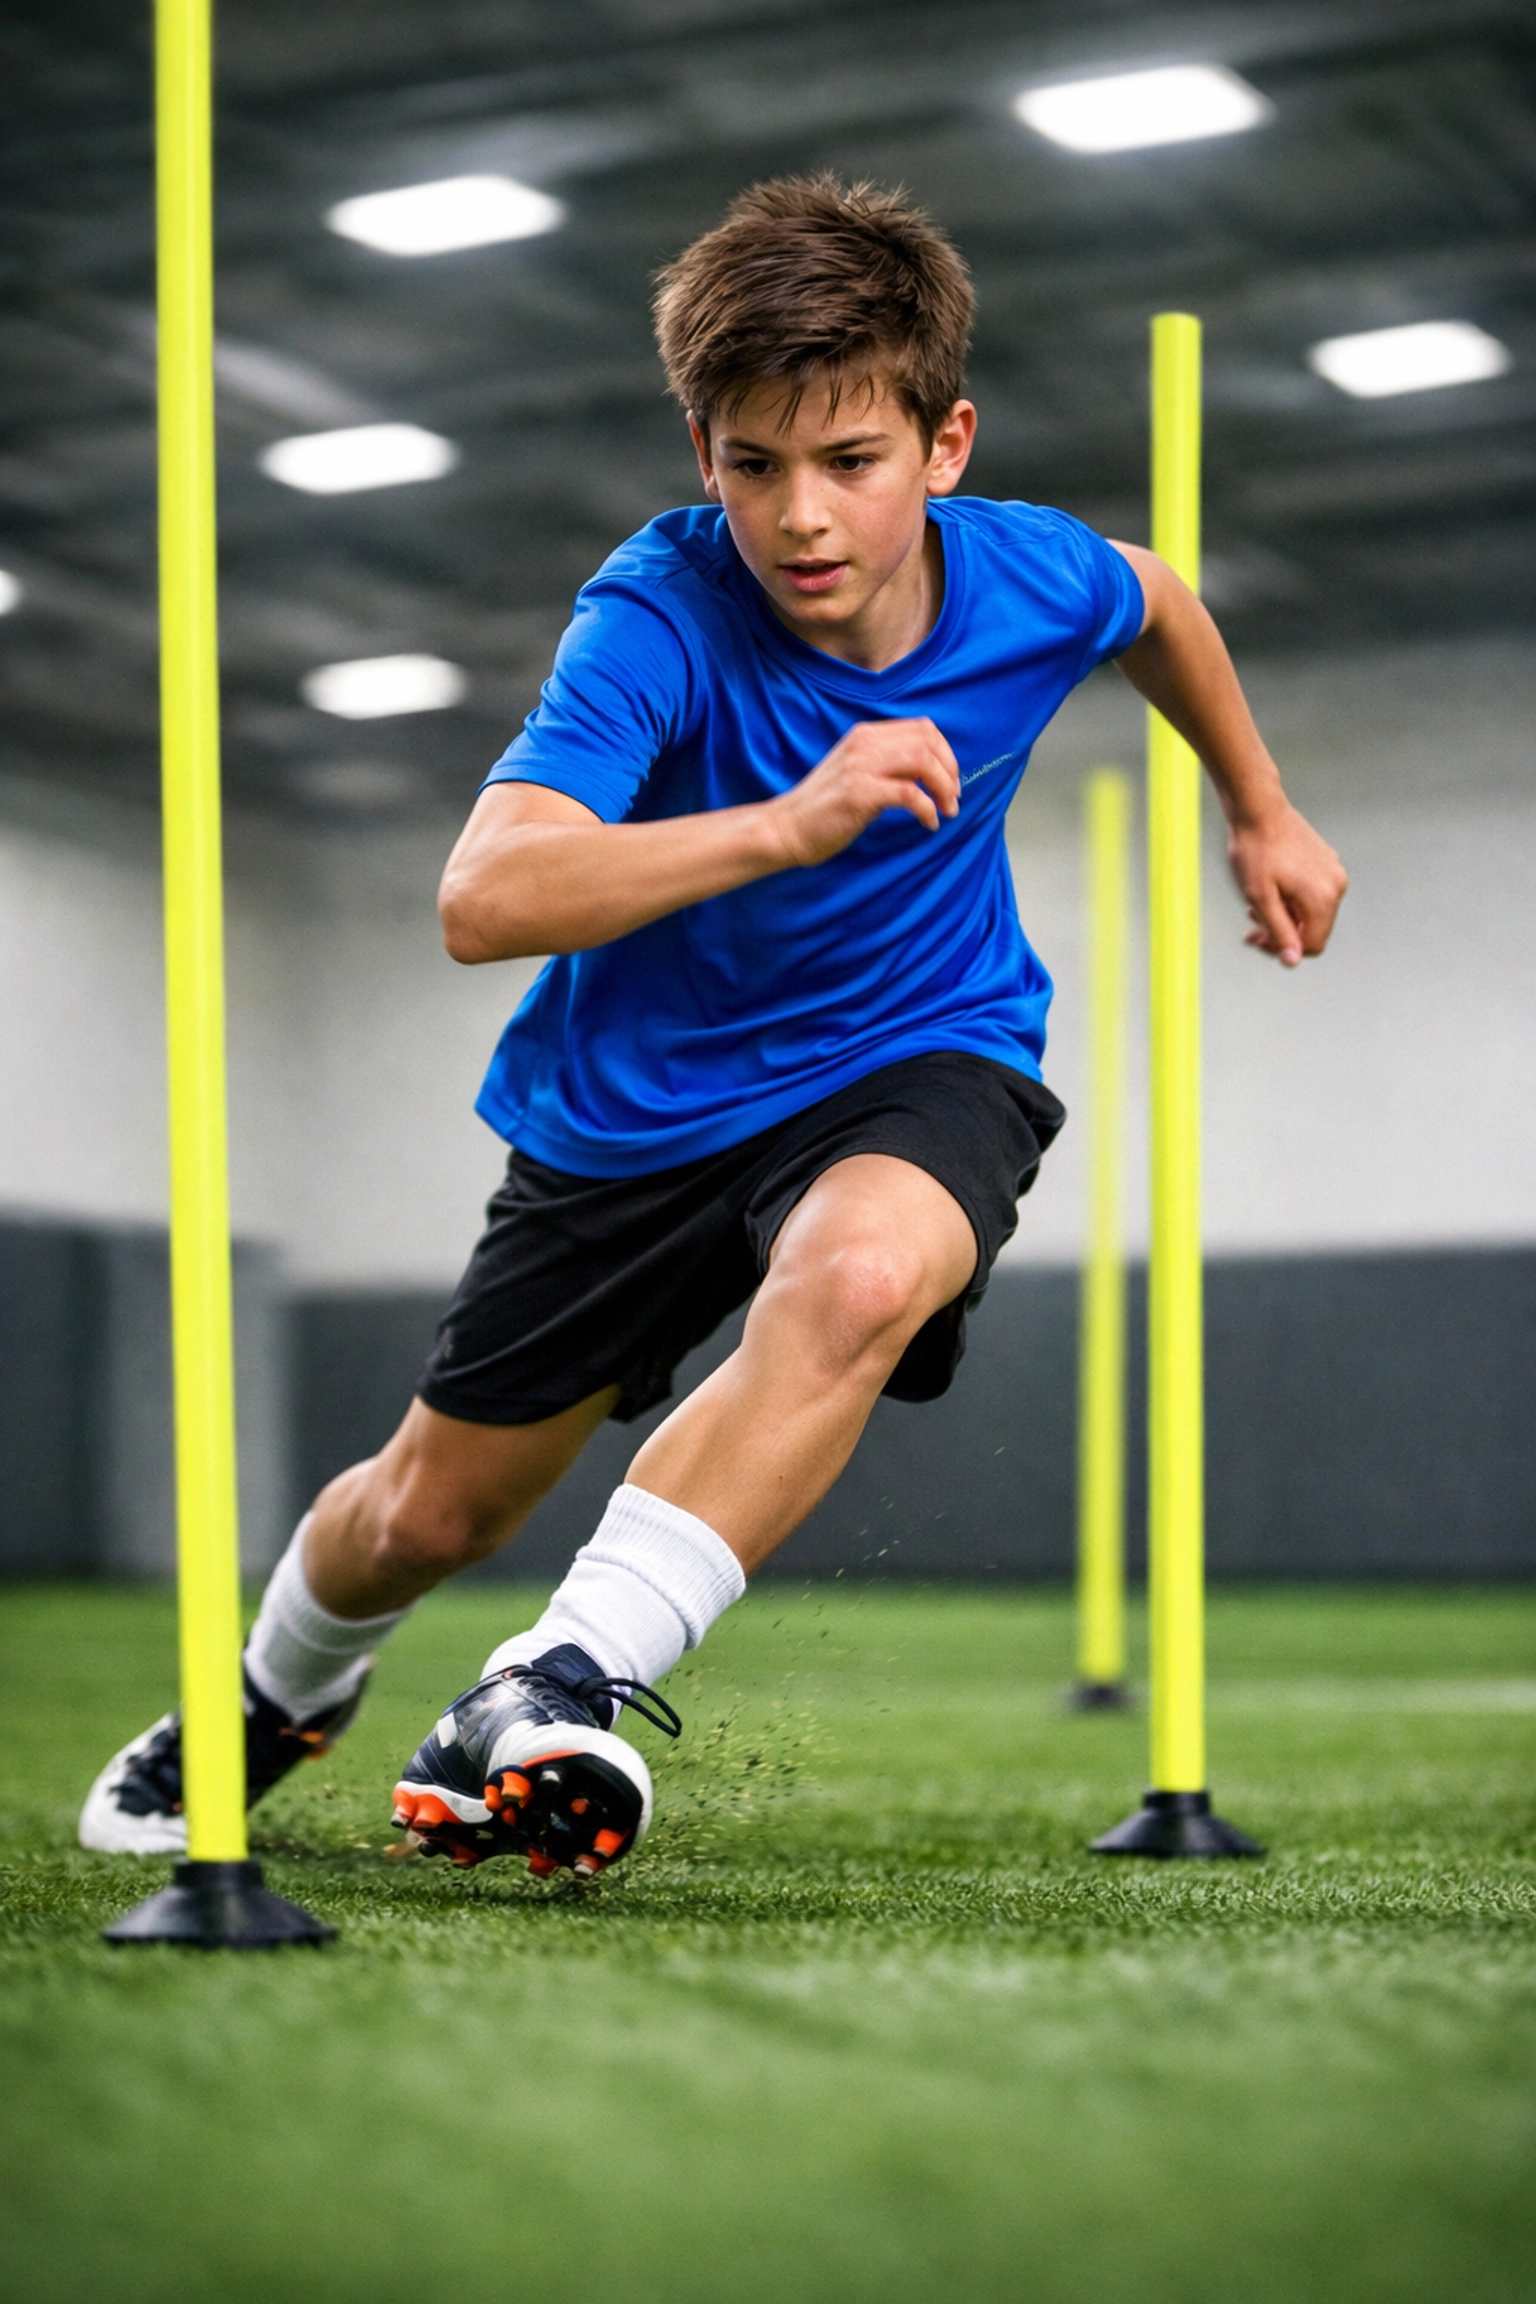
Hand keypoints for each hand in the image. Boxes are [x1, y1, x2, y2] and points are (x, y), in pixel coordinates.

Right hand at [769, 718, 959, 867]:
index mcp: (866, 735)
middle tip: (953, 798)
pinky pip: (909, 794)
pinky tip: (929, 823)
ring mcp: (860, 767)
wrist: (787, 828)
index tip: (951, 780)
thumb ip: (887, 764)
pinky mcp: (859, 793)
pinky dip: (927, 809)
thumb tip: (929, 772)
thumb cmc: (825, 807)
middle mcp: (864, 744)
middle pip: (928, 742)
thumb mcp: (857, 772)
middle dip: (950, 771)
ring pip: (922, 761)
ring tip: (946, 810)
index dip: (946, 753)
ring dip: (943, 787)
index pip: (923, 728)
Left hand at [1226, 800, 1347, 965]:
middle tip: (1251, 922)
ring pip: (1311, 912)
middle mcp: (1337, 886)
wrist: (1258, 808)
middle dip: (1281, 931)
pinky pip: (1312, 893)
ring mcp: (1333, 871)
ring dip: (1285, 915)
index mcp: (1323, 898)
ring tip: (1257, 902)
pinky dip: (1291, 899)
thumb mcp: (1260, 898)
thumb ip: (1279, 931)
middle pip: (1313, 930)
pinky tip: (1271, 887)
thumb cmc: (1254, 851)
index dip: (1281, 949)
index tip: (1254, 936)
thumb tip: (1293, 961)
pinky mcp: (1327, 861)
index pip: (1311, 945)